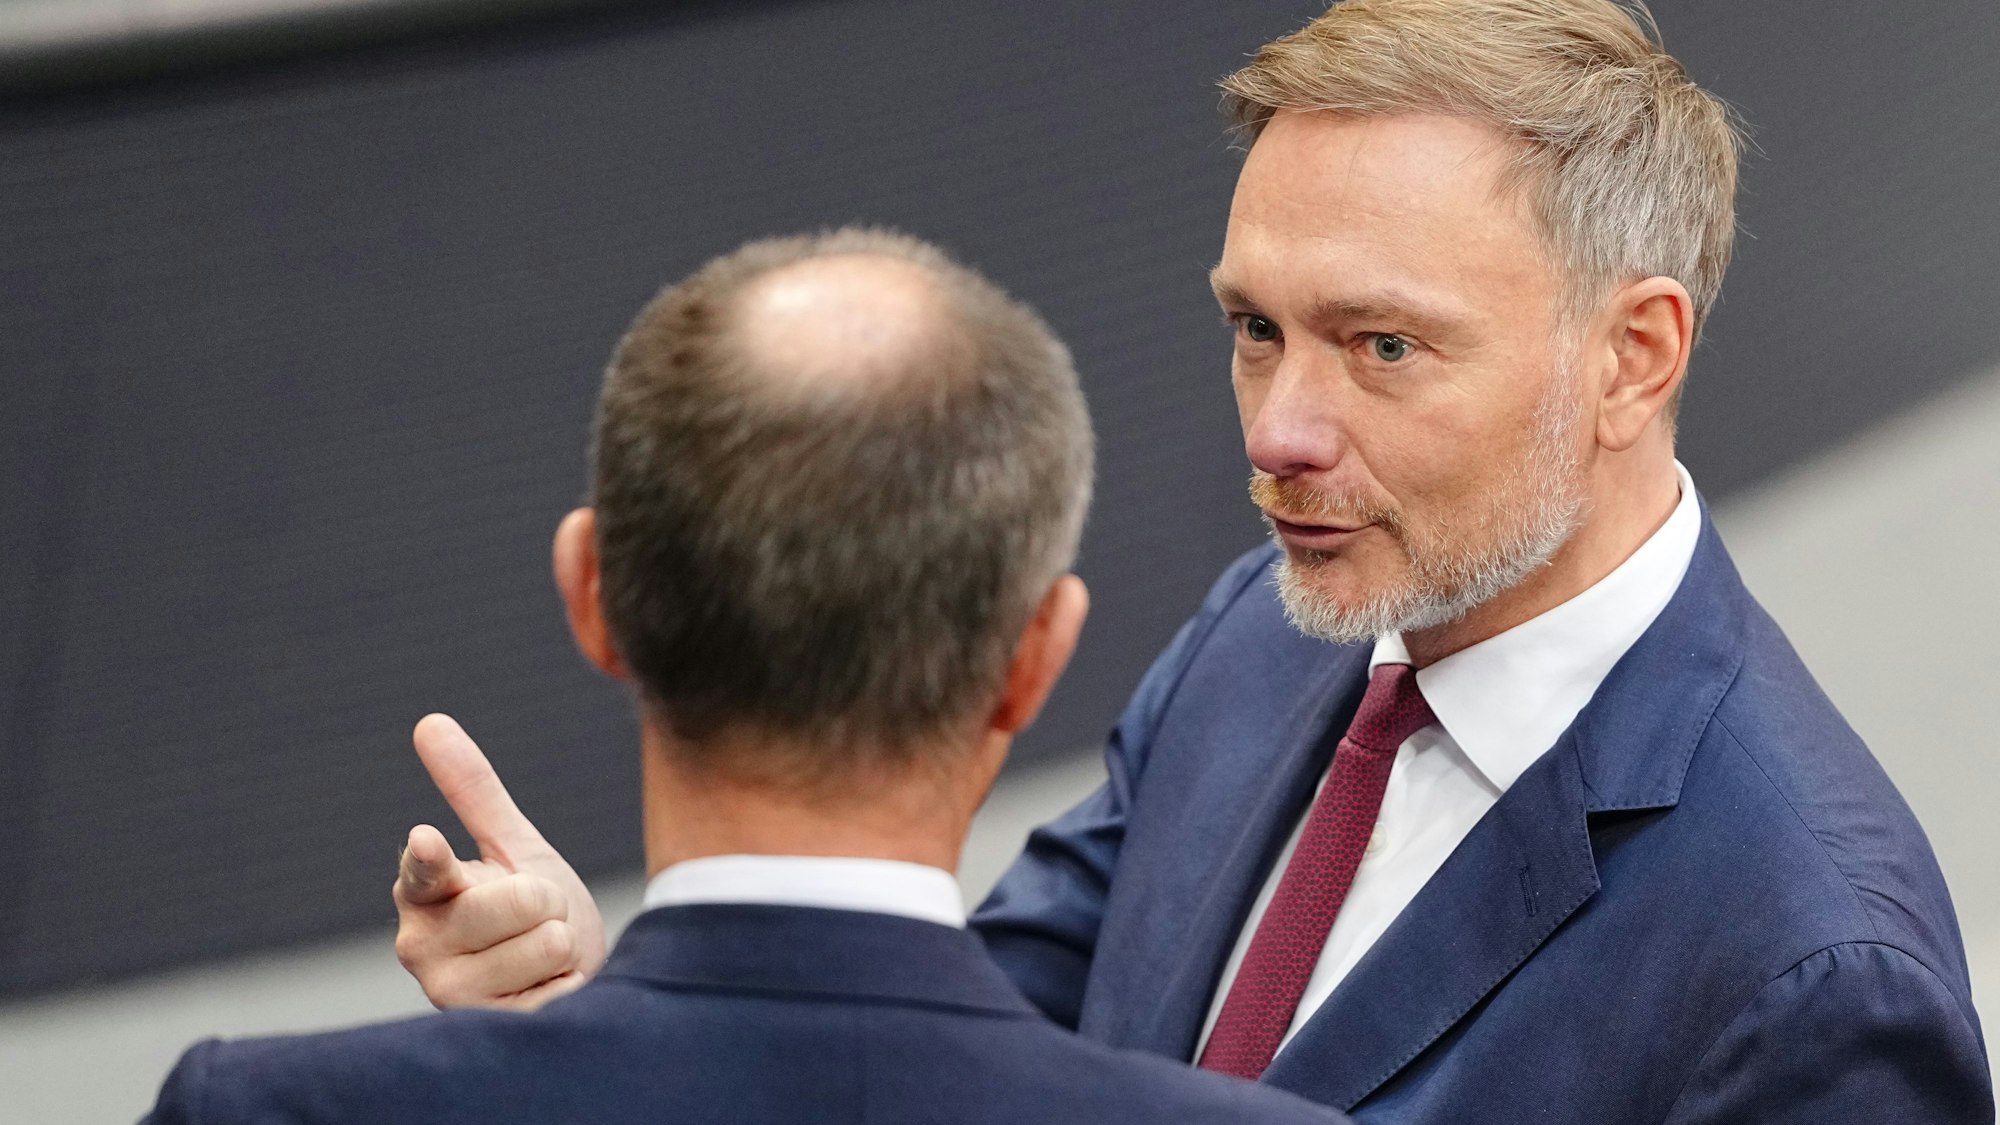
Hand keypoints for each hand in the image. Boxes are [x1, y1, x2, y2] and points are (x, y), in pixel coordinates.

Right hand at [392, 713, 606, 1010]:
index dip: (430, 857)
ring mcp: (452, 994)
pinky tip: (545, 990)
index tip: (428, 840)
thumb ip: (473, 791)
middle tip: (535, 917)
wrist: (566, 974)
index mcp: (422, 893)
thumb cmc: (531, 907)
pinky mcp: (489, 1031)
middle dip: (548, 902)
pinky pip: (555, 990)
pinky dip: (566, 985)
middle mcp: (421, 946)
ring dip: (558, 946)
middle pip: (519, 900)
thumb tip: (430, 722)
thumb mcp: (512, 845)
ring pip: (545, 943)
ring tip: (538, 957)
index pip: (424, 869)